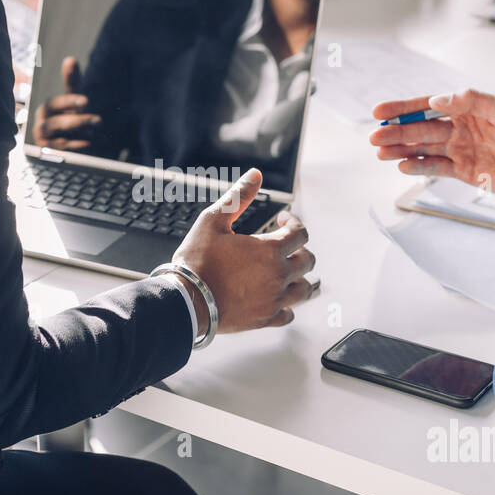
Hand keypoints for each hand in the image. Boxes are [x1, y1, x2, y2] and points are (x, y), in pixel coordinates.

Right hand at [33, 56, 98, 150]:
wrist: (72, 146)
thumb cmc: (71, 119)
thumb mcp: (74, 101)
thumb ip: (71, 82)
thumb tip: (70, 59)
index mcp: (46, 109)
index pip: (54, 104)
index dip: (69, 102)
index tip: (86, 101)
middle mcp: (42, 125)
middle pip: (55, 123)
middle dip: (77, 121)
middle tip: (98, 120)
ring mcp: (45, 142)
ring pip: (57, 138)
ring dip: (77, 135)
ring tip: (94, 132)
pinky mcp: (51, 155)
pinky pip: (61, 153)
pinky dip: (75, 147)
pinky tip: (89, 143)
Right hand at [172, 169, 315, 333]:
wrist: (186, 301)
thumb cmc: (197, 261)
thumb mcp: (213, 221)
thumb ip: (238, 197)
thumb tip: (255, 176)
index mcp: (269, 250)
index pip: (300, 233)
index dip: (293, 223)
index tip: (282, 221)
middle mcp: (278, 275)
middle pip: (308, 261)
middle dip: (300, 249)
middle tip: (287, 246)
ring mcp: (274, 299)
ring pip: (305, 289)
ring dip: (301, 278)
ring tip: (292, 273)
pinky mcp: (265, 319)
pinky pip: (289, 314)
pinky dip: (288, 306)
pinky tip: (279, 299)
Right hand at [369, 89, 494, 195]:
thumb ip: (471, 100)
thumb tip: (438, 99)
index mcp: (467, 108)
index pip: (428, 106)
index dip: (403, 108)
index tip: (381, 112)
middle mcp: (460, 128)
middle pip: (420, 128)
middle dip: (396, 132)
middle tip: (375, 137)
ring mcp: (460, 150)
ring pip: (423, 148)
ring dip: (401, 149)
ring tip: (381, 152)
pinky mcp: (464, 171)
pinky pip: (436, 168)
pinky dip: (419, 167)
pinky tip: (403, 165)